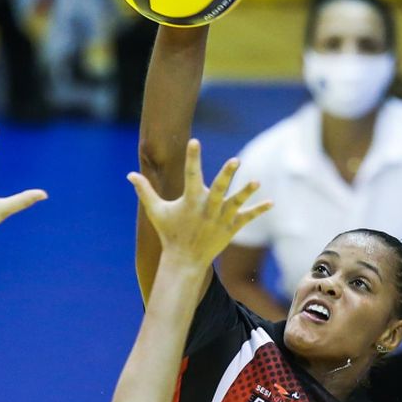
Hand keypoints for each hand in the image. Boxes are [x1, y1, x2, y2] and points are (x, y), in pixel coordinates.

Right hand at [128, 139, 270, 269]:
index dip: (192, 157)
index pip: (191, 174)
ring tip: (256, 182)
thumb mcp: (155, 211)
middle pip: (219, 189)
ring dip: (246, 193)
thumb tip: (130, 174)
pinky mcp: (231, 228)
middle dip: (227, 175)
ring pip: (236, 203)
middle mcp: (207, 209)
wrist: (184, 261)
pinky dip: (258, 210)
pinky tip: (271, 202)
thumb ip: (145, 191)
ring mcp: (220, 219)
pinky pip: (247, 218)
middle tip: (236, 160)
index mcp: (190, 201)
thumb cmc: (169, 233)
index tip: (194, 141)